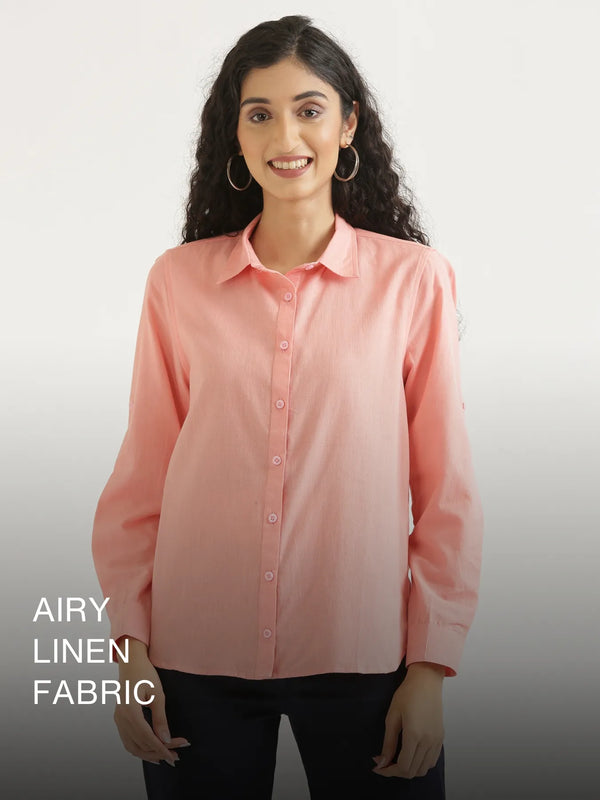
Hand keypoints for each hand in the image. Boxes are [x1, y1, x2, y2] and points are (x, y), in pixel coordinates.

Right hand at [113, 637, 189, 765]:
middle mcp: (120, 717)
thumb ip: (160, 718)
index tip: (174, 756)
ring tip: (166, 756)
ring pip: (132, 746)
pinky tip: (151, 751)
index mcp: (129, 710)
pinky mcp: (119, 718)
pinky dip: (140, 748)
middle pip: (139, 744)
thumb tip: (166, 739)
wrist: (131, 662)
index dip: (161, 749)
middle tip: (175, 756)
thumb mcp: (157, 693)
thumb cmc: (144, 673)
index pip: (146, 737)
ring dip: (149, 753)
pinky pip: (128, 740)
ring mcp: (118, 719)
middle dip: (158, 752)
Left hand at [372, 662, 444, 778]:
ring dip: (409, 769)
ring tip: (396, 759)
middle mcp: (428, 741)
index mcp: (414, 735)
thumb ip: (388, 742)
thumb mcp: (392, 716)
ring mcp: (436, 741)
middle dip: (396, 771)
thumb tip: (382, 762)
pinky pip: (431, 761)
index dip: (388, 771)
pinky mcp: (440, 738)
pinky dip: (420, 764)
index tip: (378, 767)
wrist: (426, 681)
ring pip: (423, 769)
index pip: (402, 766)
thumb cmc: (408, 694)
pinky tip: (410, 754)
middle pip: (413, 771)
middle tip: (384, 762)